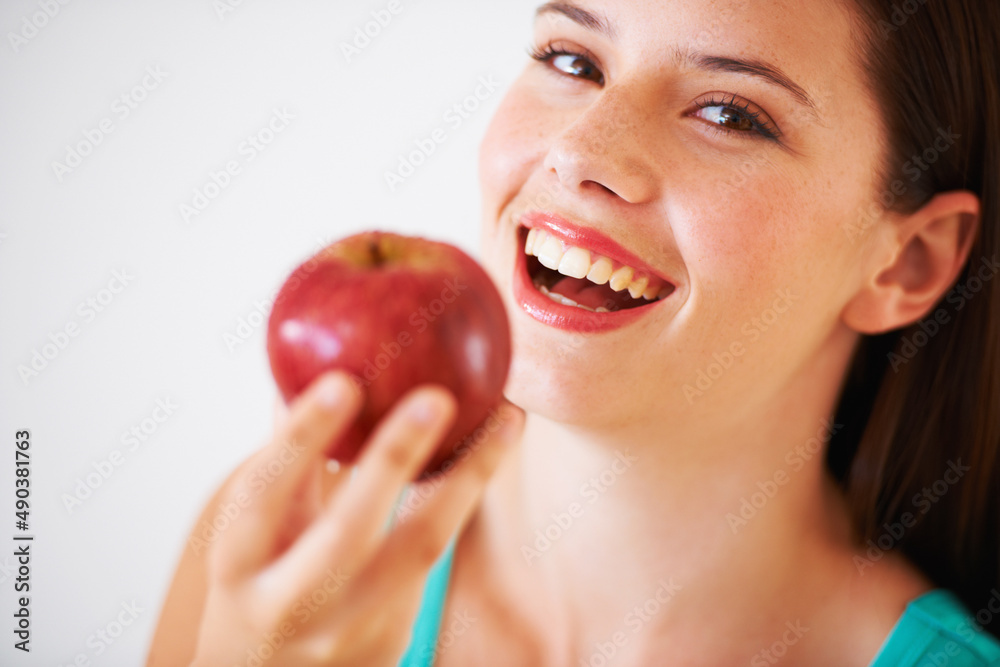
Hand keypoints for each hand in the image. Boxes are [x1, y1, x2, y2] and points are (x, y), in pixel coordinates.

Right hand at [191, 371, 522, 665]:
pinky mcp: (388, 645)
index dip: (301, 438)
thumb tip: (309, 376)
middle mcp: (287, 607)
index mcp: (238, 567)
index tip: (344, 382)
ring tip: (507, 420)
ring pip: (418, 551)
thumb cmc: (253, 590)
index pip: (264, 495)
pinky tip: (487, 456)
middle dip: (394, 458)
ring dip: (468, 478)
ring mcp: (343, 634)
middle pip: (348, 532)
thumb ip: (284, 468)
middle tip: (438, 396)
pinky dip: (461, 502)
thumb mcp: (250, 536)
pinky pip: (431, 562)